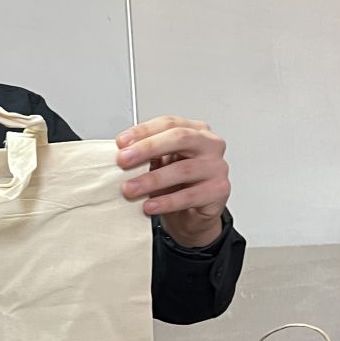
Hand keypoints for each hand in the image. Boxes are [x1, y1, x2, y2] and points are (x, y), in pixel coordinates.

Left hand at [116, 116, 229, 247]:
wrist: (193, 217)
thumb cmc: (177, 186)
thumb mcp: (160, 165)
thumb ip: (146, 156)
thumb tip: (121, 153)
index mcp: (195, 131)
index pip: (169, 123)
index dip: (143, 131)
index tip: (121, 142)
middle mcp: (209, 145)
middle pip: (179, 138)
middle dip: (147, 148)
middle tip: (123, 160)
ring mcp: (216, 167)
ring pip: (182, 169)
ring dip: (152, 180)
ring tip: (130, 189)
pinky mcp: (218, 191)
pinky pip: (190, 196)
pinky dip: (167, 202)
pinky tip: (150, 206)